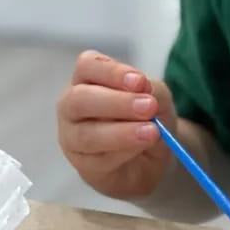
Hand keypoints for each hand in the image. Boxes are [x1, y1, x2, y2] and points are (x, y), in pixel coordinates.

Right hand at [57, 50, 176, 199]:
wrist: (151, 156)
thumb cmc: (147, 117)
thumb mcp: (158, 96)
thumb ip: (151, 90)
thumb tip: (142, 91)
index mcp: (88, 79)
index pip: (87, 66)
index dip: (112, 72)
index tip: (140, 81)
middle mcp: (72, 105)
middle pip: (79, 99)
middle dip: (117, 102)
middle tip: (148, 107)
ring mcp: (72, 136)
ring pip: (86, 134)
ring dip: (122, 132)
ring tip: (151, 131)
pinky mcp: (83, 164)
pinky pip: (99, 159)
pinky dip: (125, 151)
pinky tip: (142, 147)